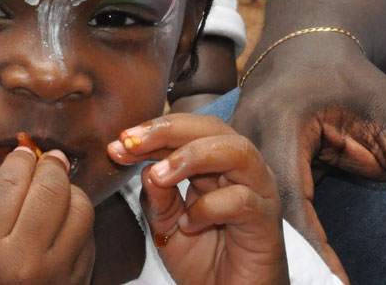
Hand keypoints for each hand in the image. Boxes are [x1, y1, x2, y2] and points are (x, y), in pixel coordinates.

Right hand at [0, 147, 94, 284]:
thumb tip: (25, 159)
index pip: (11, 183)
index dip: (20, 159)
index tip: (23, 152)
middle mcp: (23, 263)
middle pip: (50, 190)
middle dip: (49, 166)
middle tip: (46, 158)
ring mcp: (56, 276)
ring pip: (80, 208)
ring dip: (70, 191)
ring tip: (58, 188)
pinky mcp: (78, 283)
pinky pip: (89, 235)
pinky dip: (80, 219)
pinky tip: (66, 218)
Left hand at [108, 113, 287, 284]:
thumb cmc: (203, 258)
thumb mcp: (166, 224)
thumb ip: (156, 194)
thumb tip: (143, 167)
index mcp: (216, 163)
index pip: (185, 131)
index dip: (151, 132)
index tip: (119, 142)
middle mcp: (241, 168)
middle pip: (211, 127)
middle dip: (168, 130)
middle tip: (133, 142)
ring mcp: (259, 190)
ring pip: (235, 150)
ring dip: (191, 156)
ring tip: (160, 174)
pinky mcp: (266, 220)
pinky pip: (241, 199)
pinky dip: (208, 207)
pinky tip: (188, 224)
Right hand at [230, 35, 385, 282]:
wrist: (306, 47)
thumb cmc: (354, 82)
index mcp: (281, 122)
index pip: (287, 196)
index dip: (310, 246)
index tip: (334, 284)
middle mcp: (245, 134)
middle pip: (256, 206)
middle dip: (289, 254)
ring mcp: (232, 144)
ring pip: (244, 204)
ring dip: (276, 242)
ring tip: (306, 279)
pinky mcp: (233, 154)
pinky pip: (245, 196)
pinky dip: (269, 225)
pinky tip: (291, 256)